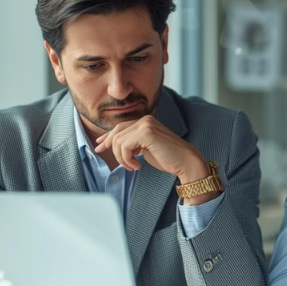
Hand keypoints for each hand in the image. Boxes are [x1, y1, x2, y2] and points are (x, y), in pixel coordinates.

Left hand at [95, 116, 218, 201]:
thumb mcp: (146, 148)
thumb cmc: (169, 158)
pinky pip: (124, 147)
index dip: (107, 137)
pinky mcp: (146, 133)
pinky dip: (126, 159)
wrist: (186, 162)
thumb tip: (115, 145)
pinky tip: (137, 165)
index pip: (120, 127)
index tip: (100, 145)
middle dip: (110, 148)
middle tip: (116, 162)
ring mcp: (146, 125)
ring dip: (121, 158)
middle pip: (116, 133)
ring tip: (133, 166)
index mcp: (146, 121)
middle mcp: (145, 119)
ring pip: (118, 141)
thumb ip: (133, 143)